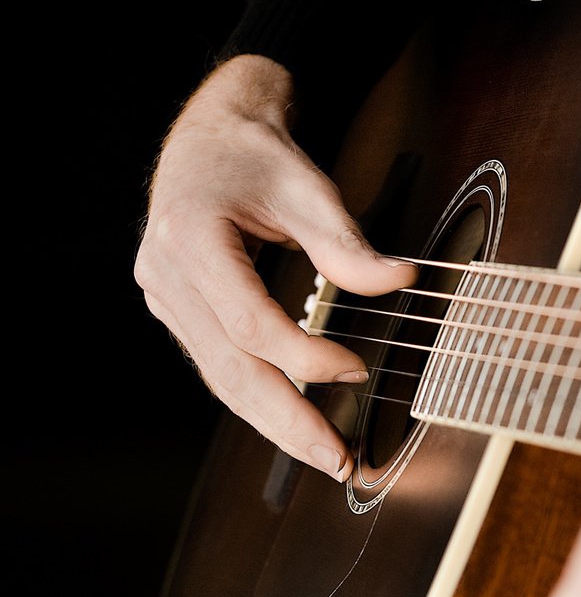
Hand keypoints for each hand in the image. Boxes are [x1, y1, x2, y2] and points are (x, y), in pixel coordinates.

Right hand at [135, 54, 418, 479]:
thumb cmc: (255, 154)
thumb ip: (347, 243)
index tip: (357, 371)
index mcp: (189, 236)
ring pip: (221, 378)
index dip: (306, 356)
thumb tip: (399, 280)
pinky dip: (258, 396)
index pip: (250, 323)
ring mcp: (164, 296)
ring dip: (274, 422)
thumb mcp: (307, 188)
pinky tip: (292, 418)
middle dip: (288, 421)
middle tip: (336, 459)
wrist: (210, 136)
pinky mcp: (177, 309)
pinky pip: (219, 365)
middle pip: (230, 370)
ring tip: (321, 454)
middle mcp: (165, 274)